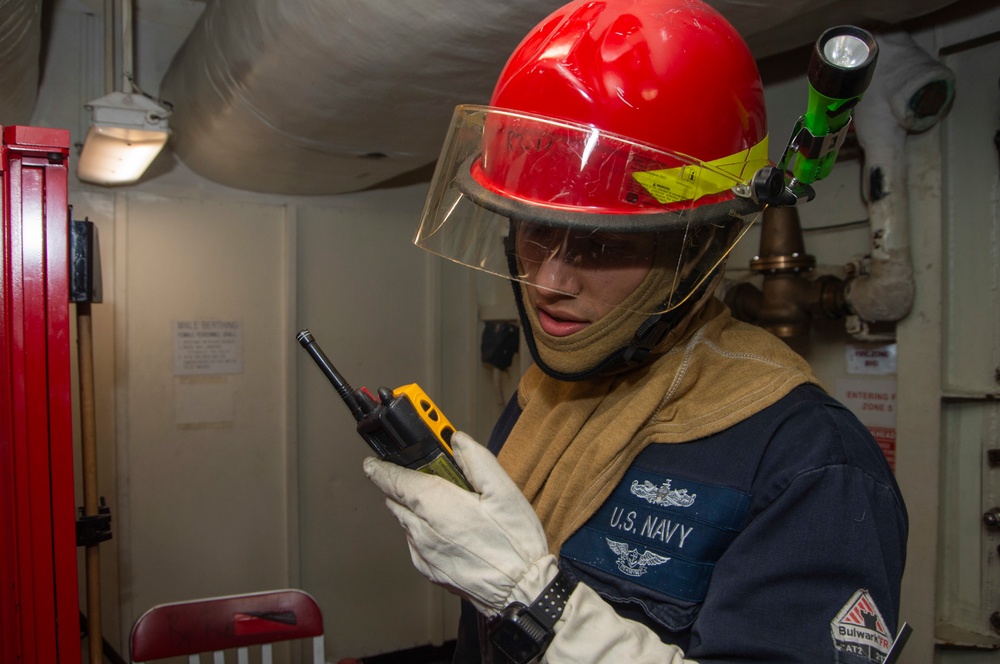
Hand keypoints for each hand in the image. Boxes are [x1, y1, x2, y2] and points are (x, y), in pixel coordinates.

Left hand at [363, 431, 556, 616]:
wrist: (521, 592)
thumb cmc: (515, 543)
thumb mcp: (504, 492)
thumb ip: (477, 460)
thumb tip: (457, 440)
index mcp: (437, 506)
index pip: (395, 482)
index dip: (381, 469)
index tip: (373, 462)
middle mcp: (422, 531)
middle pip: (397, 501)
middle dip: (402, 486)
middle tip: (422, 475)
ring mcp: (424, 553)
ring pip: (407, 523)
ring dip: (415, 509)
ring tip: (442, 503)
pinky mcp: (430, 571)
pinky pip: (416, 543)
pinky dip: (424, 531)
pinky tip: (449, 530)